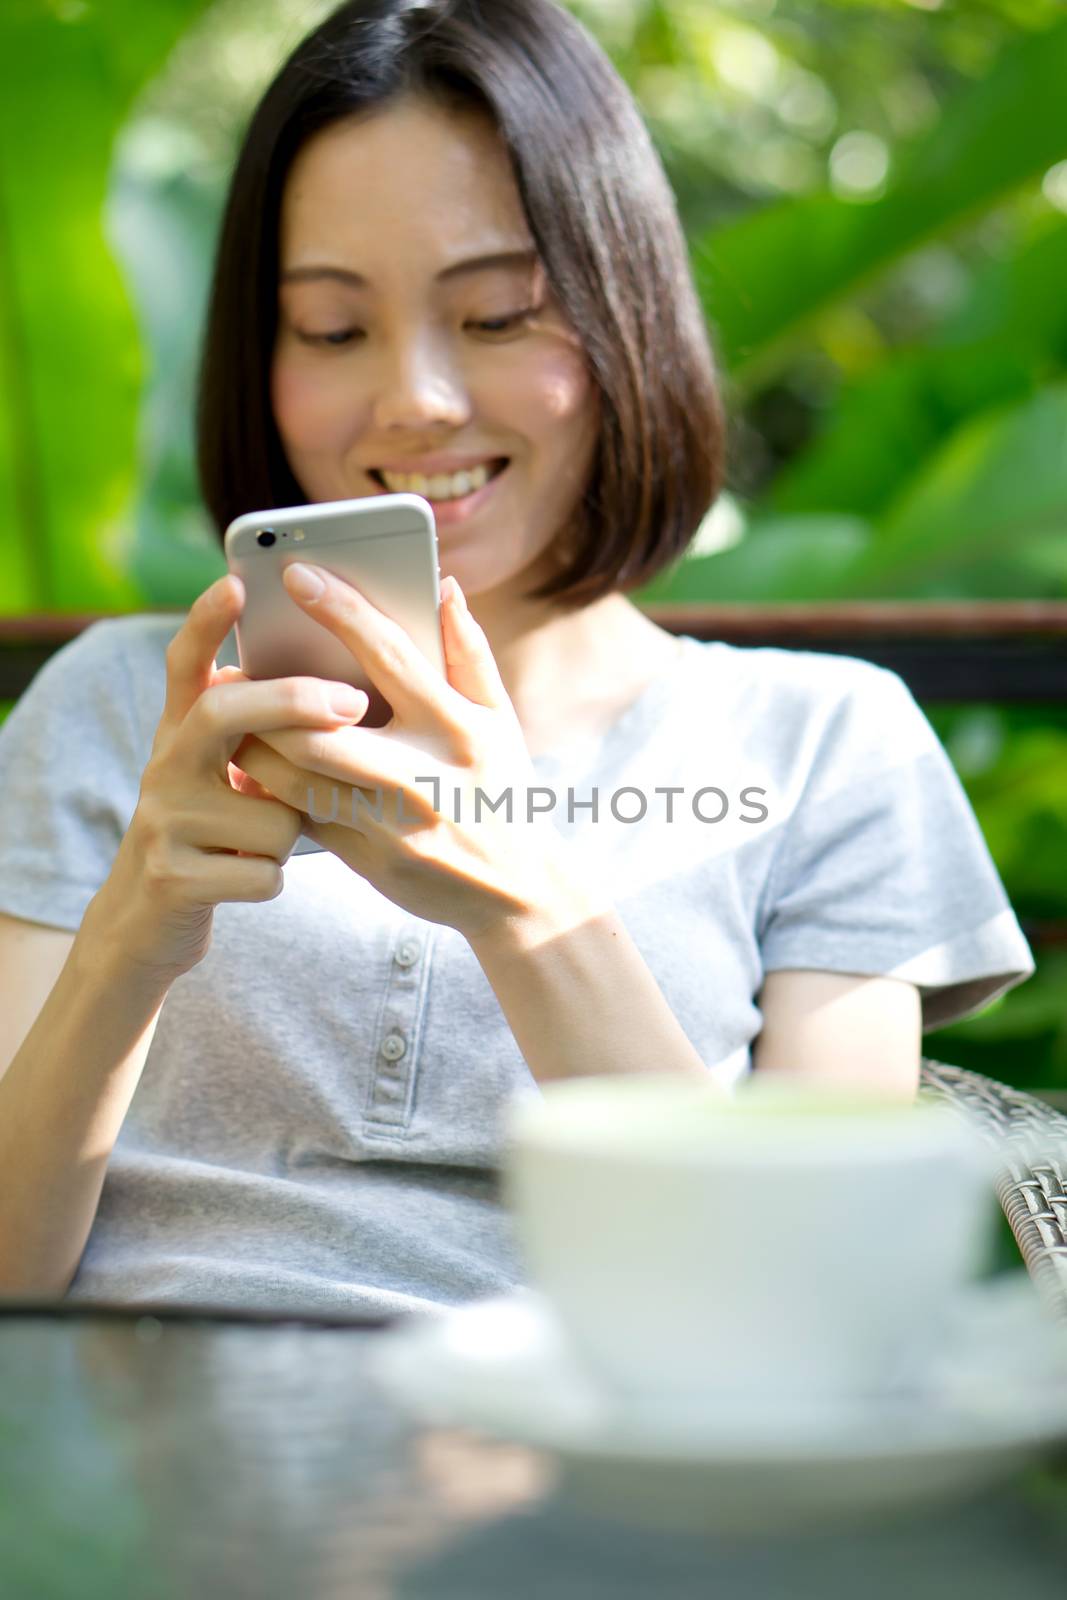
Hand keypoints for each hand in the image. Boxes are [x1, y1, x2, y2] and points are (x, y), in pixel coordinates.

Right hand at [82, 574, 367, 981]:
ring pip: (270, 812)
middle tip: (353, 701)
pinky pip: (264, 870)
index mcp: (182, 732)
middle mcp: (164, 764)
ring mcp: (162, 820)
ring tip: (264, 843)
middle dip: (292, 701)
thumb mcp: (228, 774)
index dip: (208, 621)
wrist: (149, 923)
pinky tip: (250, 880)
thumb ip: (263, 731)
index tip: (236, 581)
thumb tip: (345, 679)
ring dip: (289, 834)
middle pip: (225, 710)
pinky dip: (273, 878)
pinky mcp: (172, 875)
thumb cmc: (218, 833)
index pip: (188, 662)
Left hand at [228, 566, 585, 942]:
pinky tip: (253, 766)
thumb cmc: (501, 790)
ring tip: (236, 718)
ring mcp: (390, 823)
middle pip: (317, 728)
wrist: (514, 893)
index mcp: (456, 728)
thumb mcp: (500, 721)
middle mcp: (421, 775)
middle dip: (268, 697)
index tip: (295, 573)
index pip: (389, 655)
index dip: (339, 609)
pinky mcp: (366, 858)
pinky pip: (301, 815)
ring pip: (294, 777)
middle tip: (236, 672)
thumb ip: (469, 653)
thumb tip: (442, 587)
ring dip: (254, 744)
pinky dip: (271, 787)